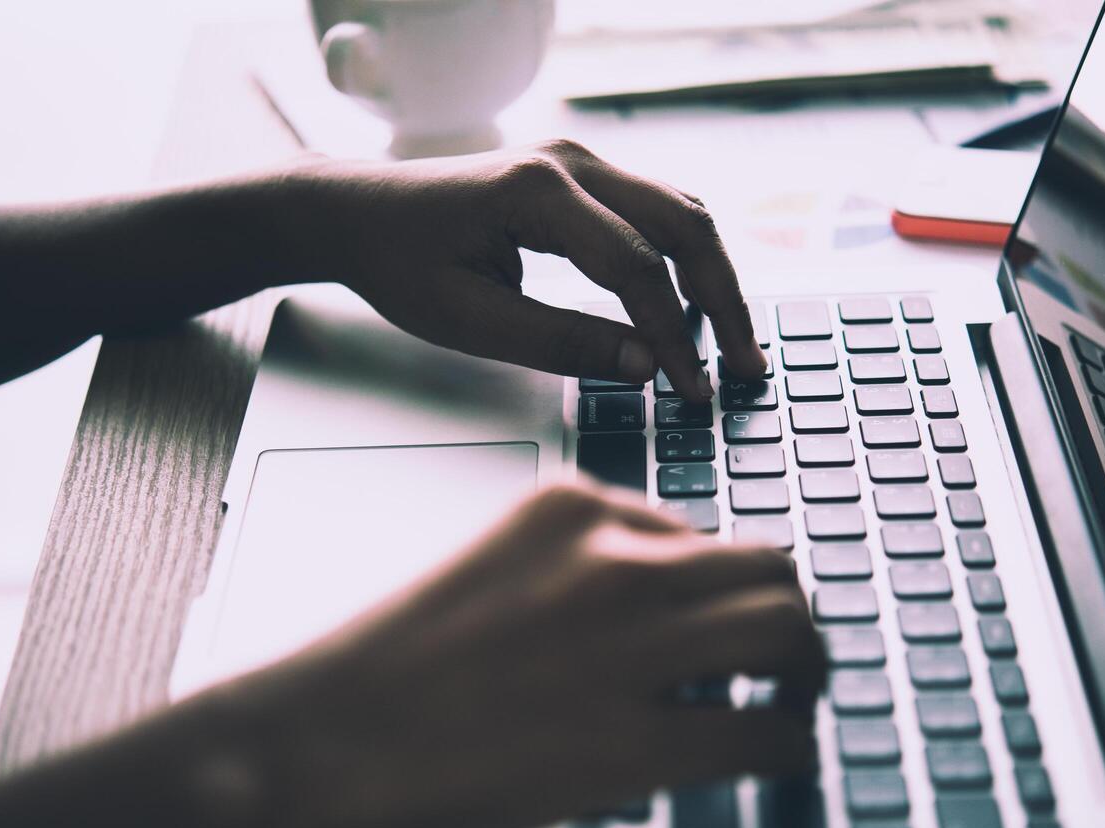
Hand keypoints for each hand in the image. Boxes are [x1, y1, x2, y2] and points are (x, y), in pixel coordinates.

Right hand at [214, 484, 823, 827]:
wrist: (315, 738)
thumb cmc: (385, 668)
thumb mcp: (492, 573)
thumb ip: (577, 580)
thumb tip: (655, 630)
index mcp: (574, 509)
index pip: (700, 535)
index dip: (717, 594)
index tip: (717, 631)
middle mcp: (615, 560)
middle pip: (769, 567)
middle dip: (786, 619)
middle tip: (784, 664)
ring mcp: (629, 645)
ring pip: (788, 631)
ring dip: (803, 673)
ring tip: (787, 705)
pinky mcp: (633, 739)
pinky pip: (767, 734)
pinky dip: (788, 747)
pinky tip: (770, 760)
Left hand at [293, 140, 768, 399]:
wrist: (358, 213)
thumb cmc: (400, 263)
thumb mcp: (471, 320)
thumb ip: (562, 341)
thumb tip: (645, 364)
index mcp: (537, 192)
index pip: (635, 268)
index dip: (673, 336)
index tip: (692, 389)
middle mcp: (570, 162)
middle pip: (682, 225)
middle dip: (722, 301)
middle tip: (746, 366)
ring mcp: (579, 162)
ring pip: (680, 212)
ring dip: (712, 278)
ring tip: (732, 344)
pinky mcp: (580, 176)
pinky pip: (655, 212)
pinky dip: (683, 261)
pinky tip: (693, 309)